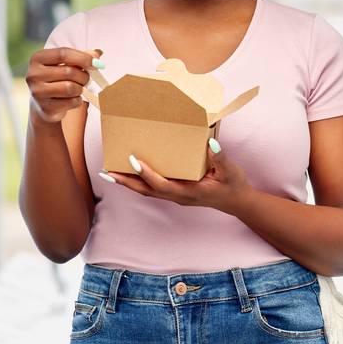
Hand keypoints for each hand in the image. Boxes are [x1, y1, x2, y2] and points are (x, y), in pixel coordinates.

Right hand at [26, 47, 102, 124]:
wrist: (42, 106)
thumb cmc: (56, 80)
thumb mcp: (64, 65)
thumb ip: (80, 58)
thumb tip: (97, 54)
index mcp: (37, 58)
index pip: (63, 53)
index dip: (83, 57)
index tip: (97, 63)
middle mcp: (33, 74)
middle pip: (68, 71)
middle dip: (83, 76)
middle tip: (85, 80)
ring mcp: (38, 92)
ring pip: (70, 87)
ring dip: (80, 89)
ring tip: (77, 89)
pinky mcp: (45, 107)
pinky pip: (71, 102)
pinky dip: (77, 101)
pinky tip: (72, 99)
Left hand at [105, 139, 253, 214]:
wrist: (236, 201)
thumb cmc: (232, 185)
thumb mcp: (230, 171)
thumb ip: (220, 157)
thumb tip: (211, 142)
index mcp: (189, 192)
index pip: (162, 184)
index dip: (147, 174)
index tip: (133, 160)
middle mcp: (177, 196)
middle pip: (146, 191)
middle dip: (125, 182)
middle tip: (106, 171)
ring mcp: (174, 196)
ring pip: (146, 191)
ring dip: (127, 182)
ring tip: (108, 171)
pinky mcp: (174, 192)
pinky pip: (151, 188)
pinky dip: (137, 181)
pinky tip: (128, 172)